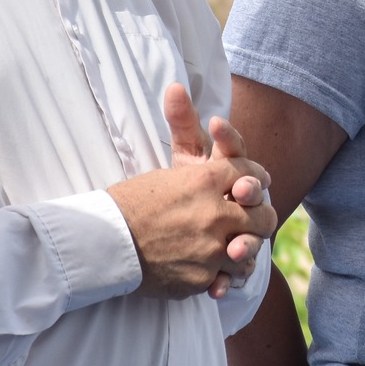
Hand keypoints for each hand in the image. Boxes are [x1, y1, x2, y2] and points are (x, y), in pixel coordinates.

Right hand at [108, 85, 276, 299]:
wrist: (102, 244)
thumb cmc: (129, 201)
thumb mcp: (162, 163)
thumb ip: (182, 129)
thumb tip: (177, 86)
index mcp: (206, 179)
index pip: (251, 173)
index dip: (256, 178)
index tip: (254, 183)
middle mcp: (215, 213)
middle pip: (262, 214)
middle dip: (261, 216)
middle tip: (256, 219)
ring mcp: (211, 249)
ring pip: (250, 249)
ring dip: (247, 248)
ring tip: (237, 247)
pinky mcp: (203, 278)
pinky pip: (230, 277)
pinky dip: (227, 276)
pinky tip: (222, 272)